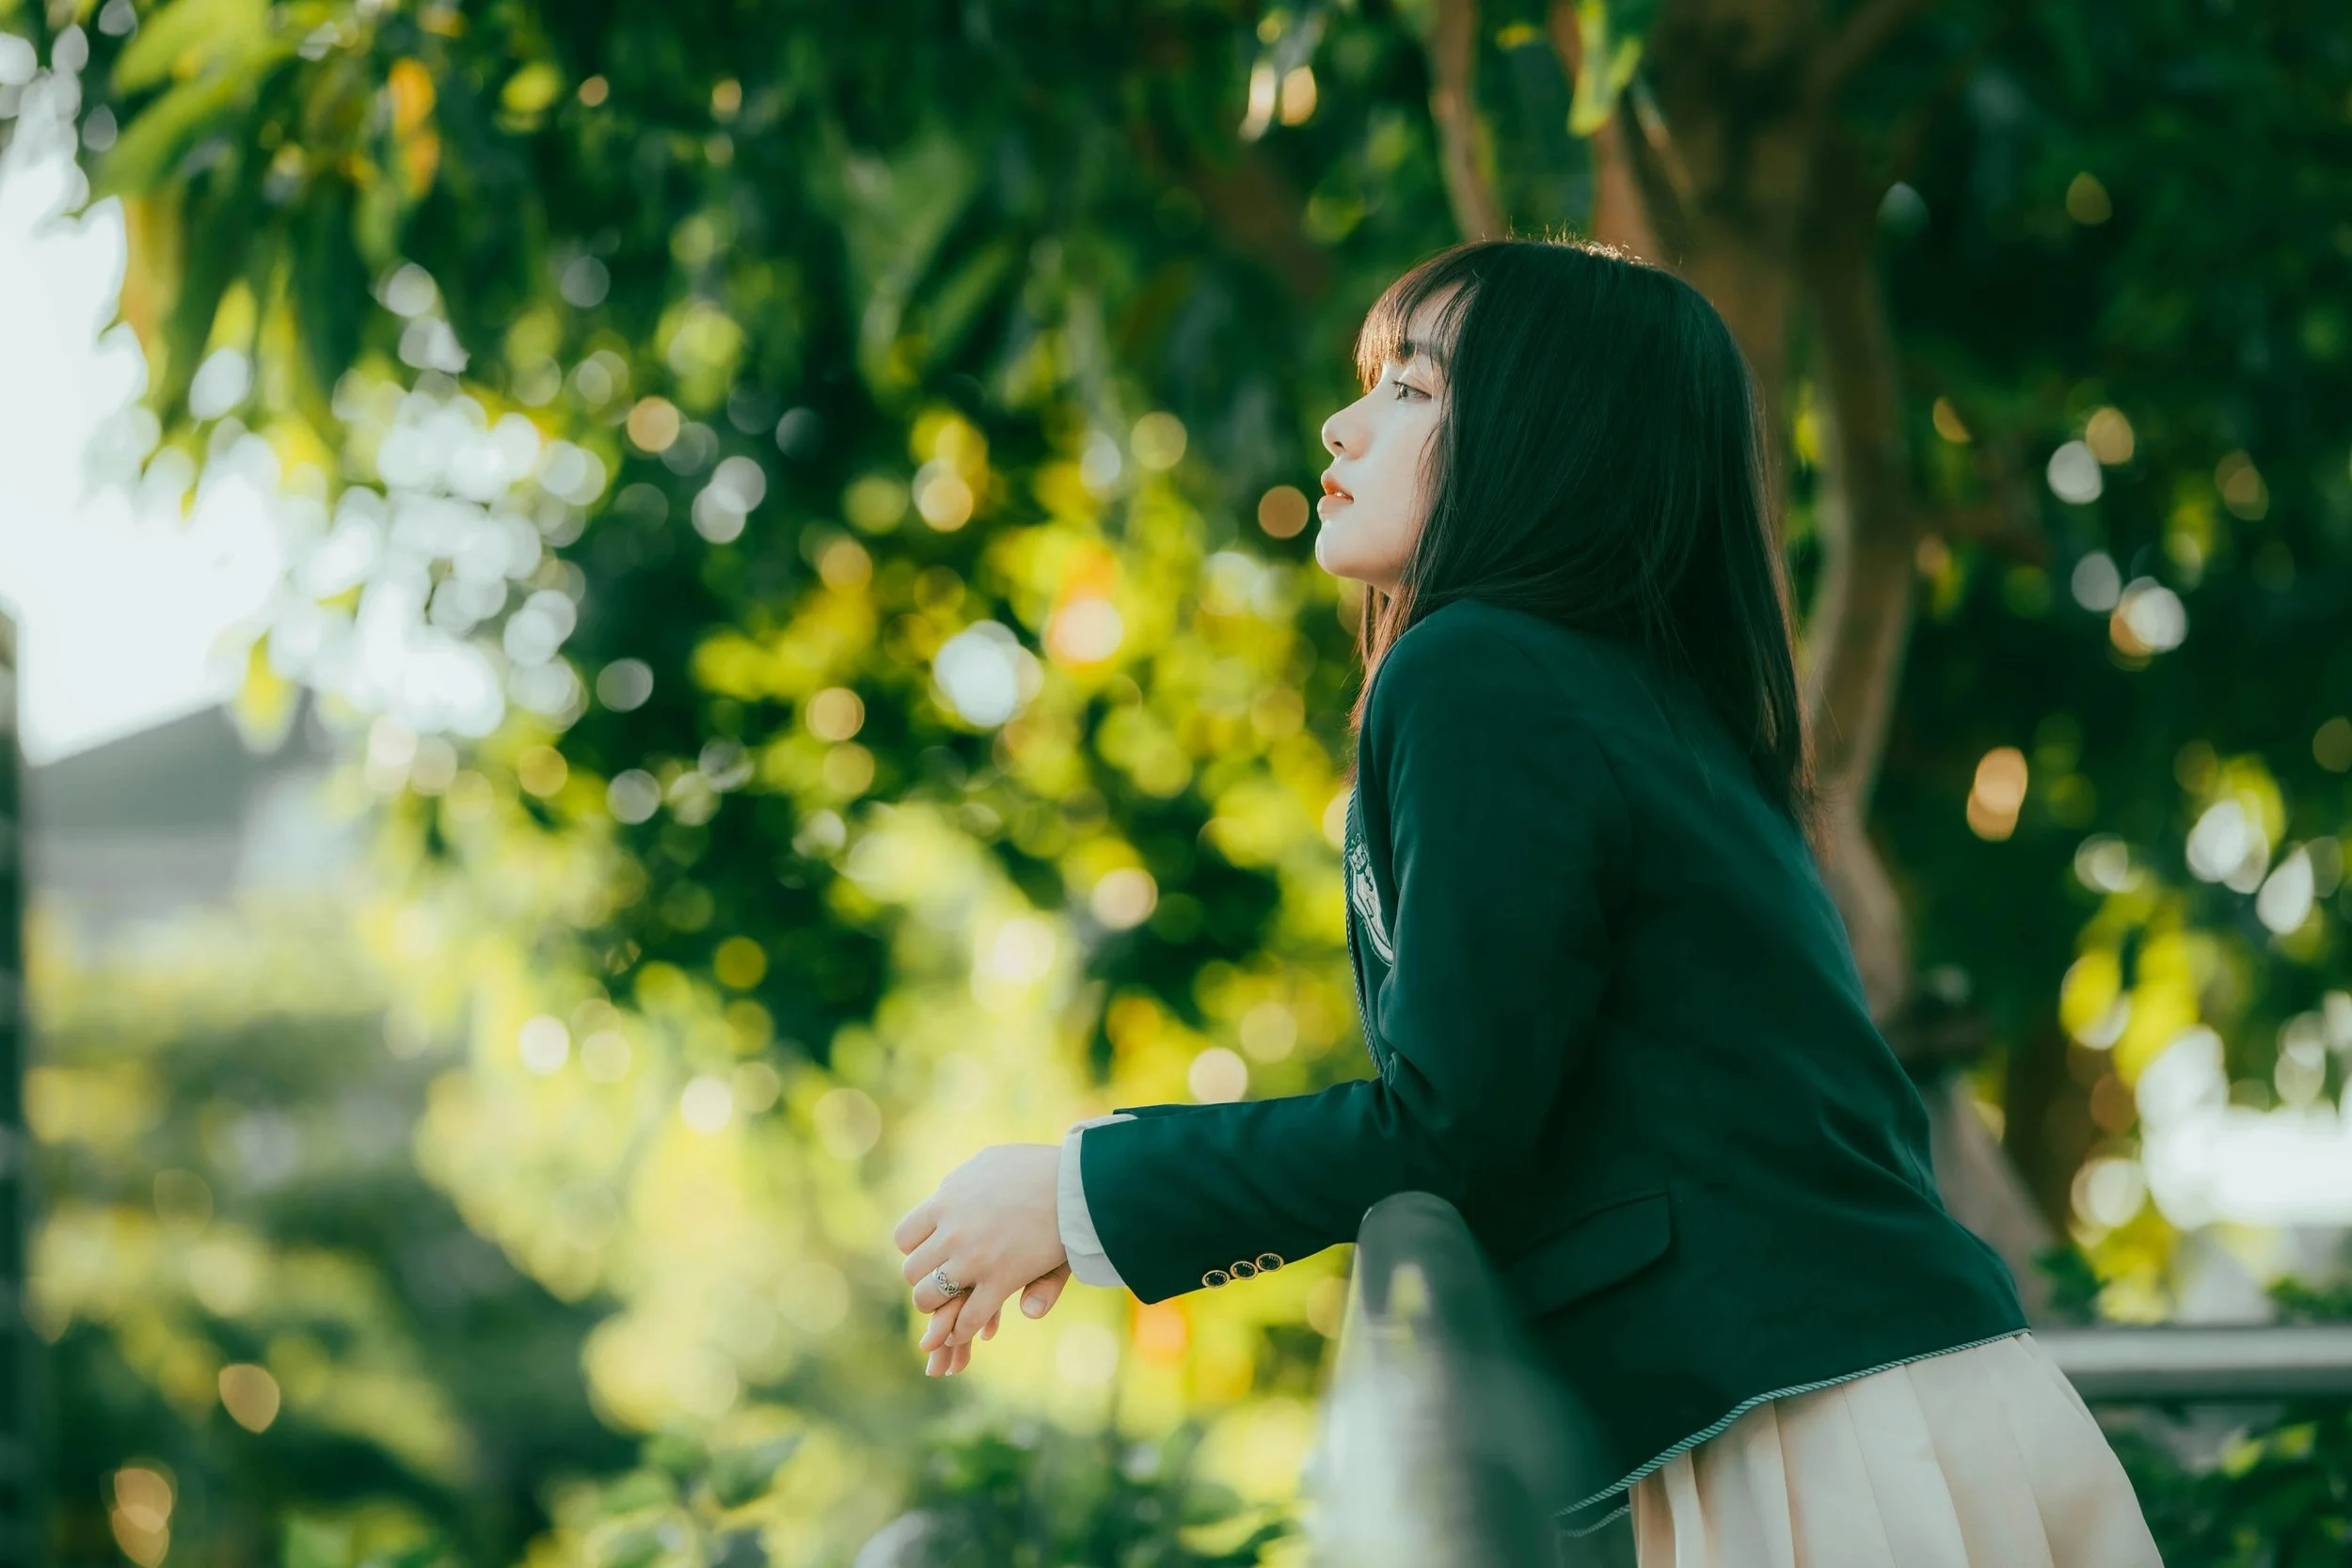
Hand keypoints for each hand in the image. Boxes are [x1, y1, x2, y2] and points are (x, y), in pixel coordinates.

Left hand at [893, 1142, 1067, 1373]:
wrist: (1076, 1182)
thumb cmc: (1037, 1168)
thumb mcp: (989, 1163)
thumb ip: (960, 1182)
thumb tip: (944, 1195)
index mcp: (946, 1200)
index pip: (904, 1237)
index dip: (916, 1250)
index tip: (932, 1254)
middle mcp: (952, 1231)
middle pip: (912, 1271)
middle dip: (925, 1280)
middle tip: (944, 1283)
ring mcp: (974, 1258)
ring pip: (929, 1297)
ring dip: (938, 1307)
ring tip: (953, 1307)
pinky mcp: (1001, 1279)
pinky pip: (968, 1317)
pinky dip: (963, 1330)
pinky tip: (971, 1330)